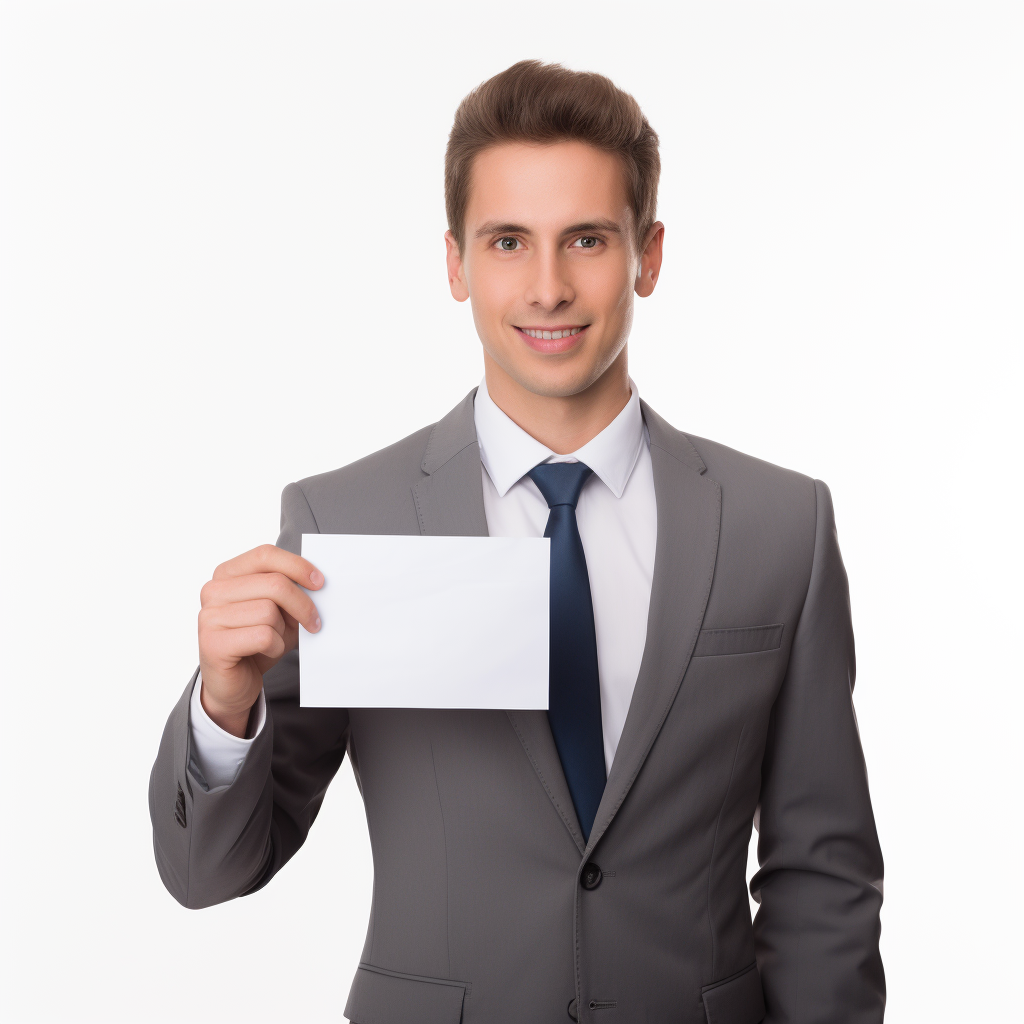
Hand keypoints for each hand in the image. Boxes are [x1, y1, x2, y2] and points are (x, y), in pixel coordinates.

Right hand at [197, 544, 322, 736]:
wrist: (233, 683)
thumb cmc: (256, 642)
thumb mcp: (277, 611)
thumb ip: (289, 592)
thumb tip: (316, 583)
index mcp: (227, 573)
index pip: (265, 555)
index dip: (297, 566)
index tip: (320, 583)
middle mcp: (213, 590)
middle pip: (274, 584)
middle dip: (302, 605)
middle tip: (314, 622)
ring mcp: (209, 616)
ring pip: (269, 611)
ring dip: (283, 631)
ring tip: (276, 640)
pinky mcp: (213, 643)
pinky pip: (262, 636)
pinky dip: (275, 646)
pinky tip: (266, 652)